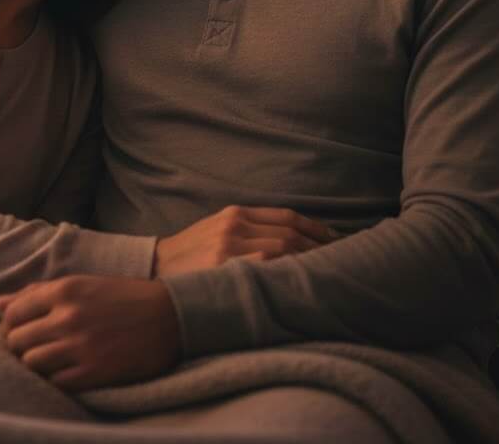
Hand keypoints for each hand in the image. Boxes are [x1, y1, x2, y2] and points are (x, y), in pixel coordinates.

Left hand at [0, 276, 180, 391]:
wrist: (170, 315)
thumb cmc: (123, 296)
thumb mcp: (81, 283)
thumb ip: (38, 292)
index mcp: (64, 290)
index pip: (13, 313)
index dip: (11, 324)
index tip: (22, 328)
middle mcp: (67, 317)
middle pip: (16, 341)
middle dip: (20, 345)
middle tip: (35, 346)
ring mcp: (80, 347)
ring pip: (31, 363)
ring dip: (35, 364)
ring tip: (50, 359)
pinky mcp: (93, 372)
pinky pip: (54, 383)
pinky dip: (54, 379)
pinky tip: (66, 371)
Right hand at [154, 205, 336, 275]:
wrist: (155, 268)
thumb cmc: (190, 252)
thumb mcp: (217, 227)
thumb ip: (249, 227)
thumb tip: (292, 237)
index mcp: (235, 213)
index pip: (287, 217)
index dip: (315, 228)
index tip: (336, 239)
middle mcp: (235, 226)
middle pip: (290, 234)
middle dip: (320, 247)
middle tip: (343, 260)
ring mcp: (230, 249)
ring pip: (283, 251)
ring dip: (311, 262)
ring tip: (331, 274)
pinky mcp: (224, 270)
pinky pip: (266, 271)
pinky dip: (289, 276)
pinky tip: (303, 285)